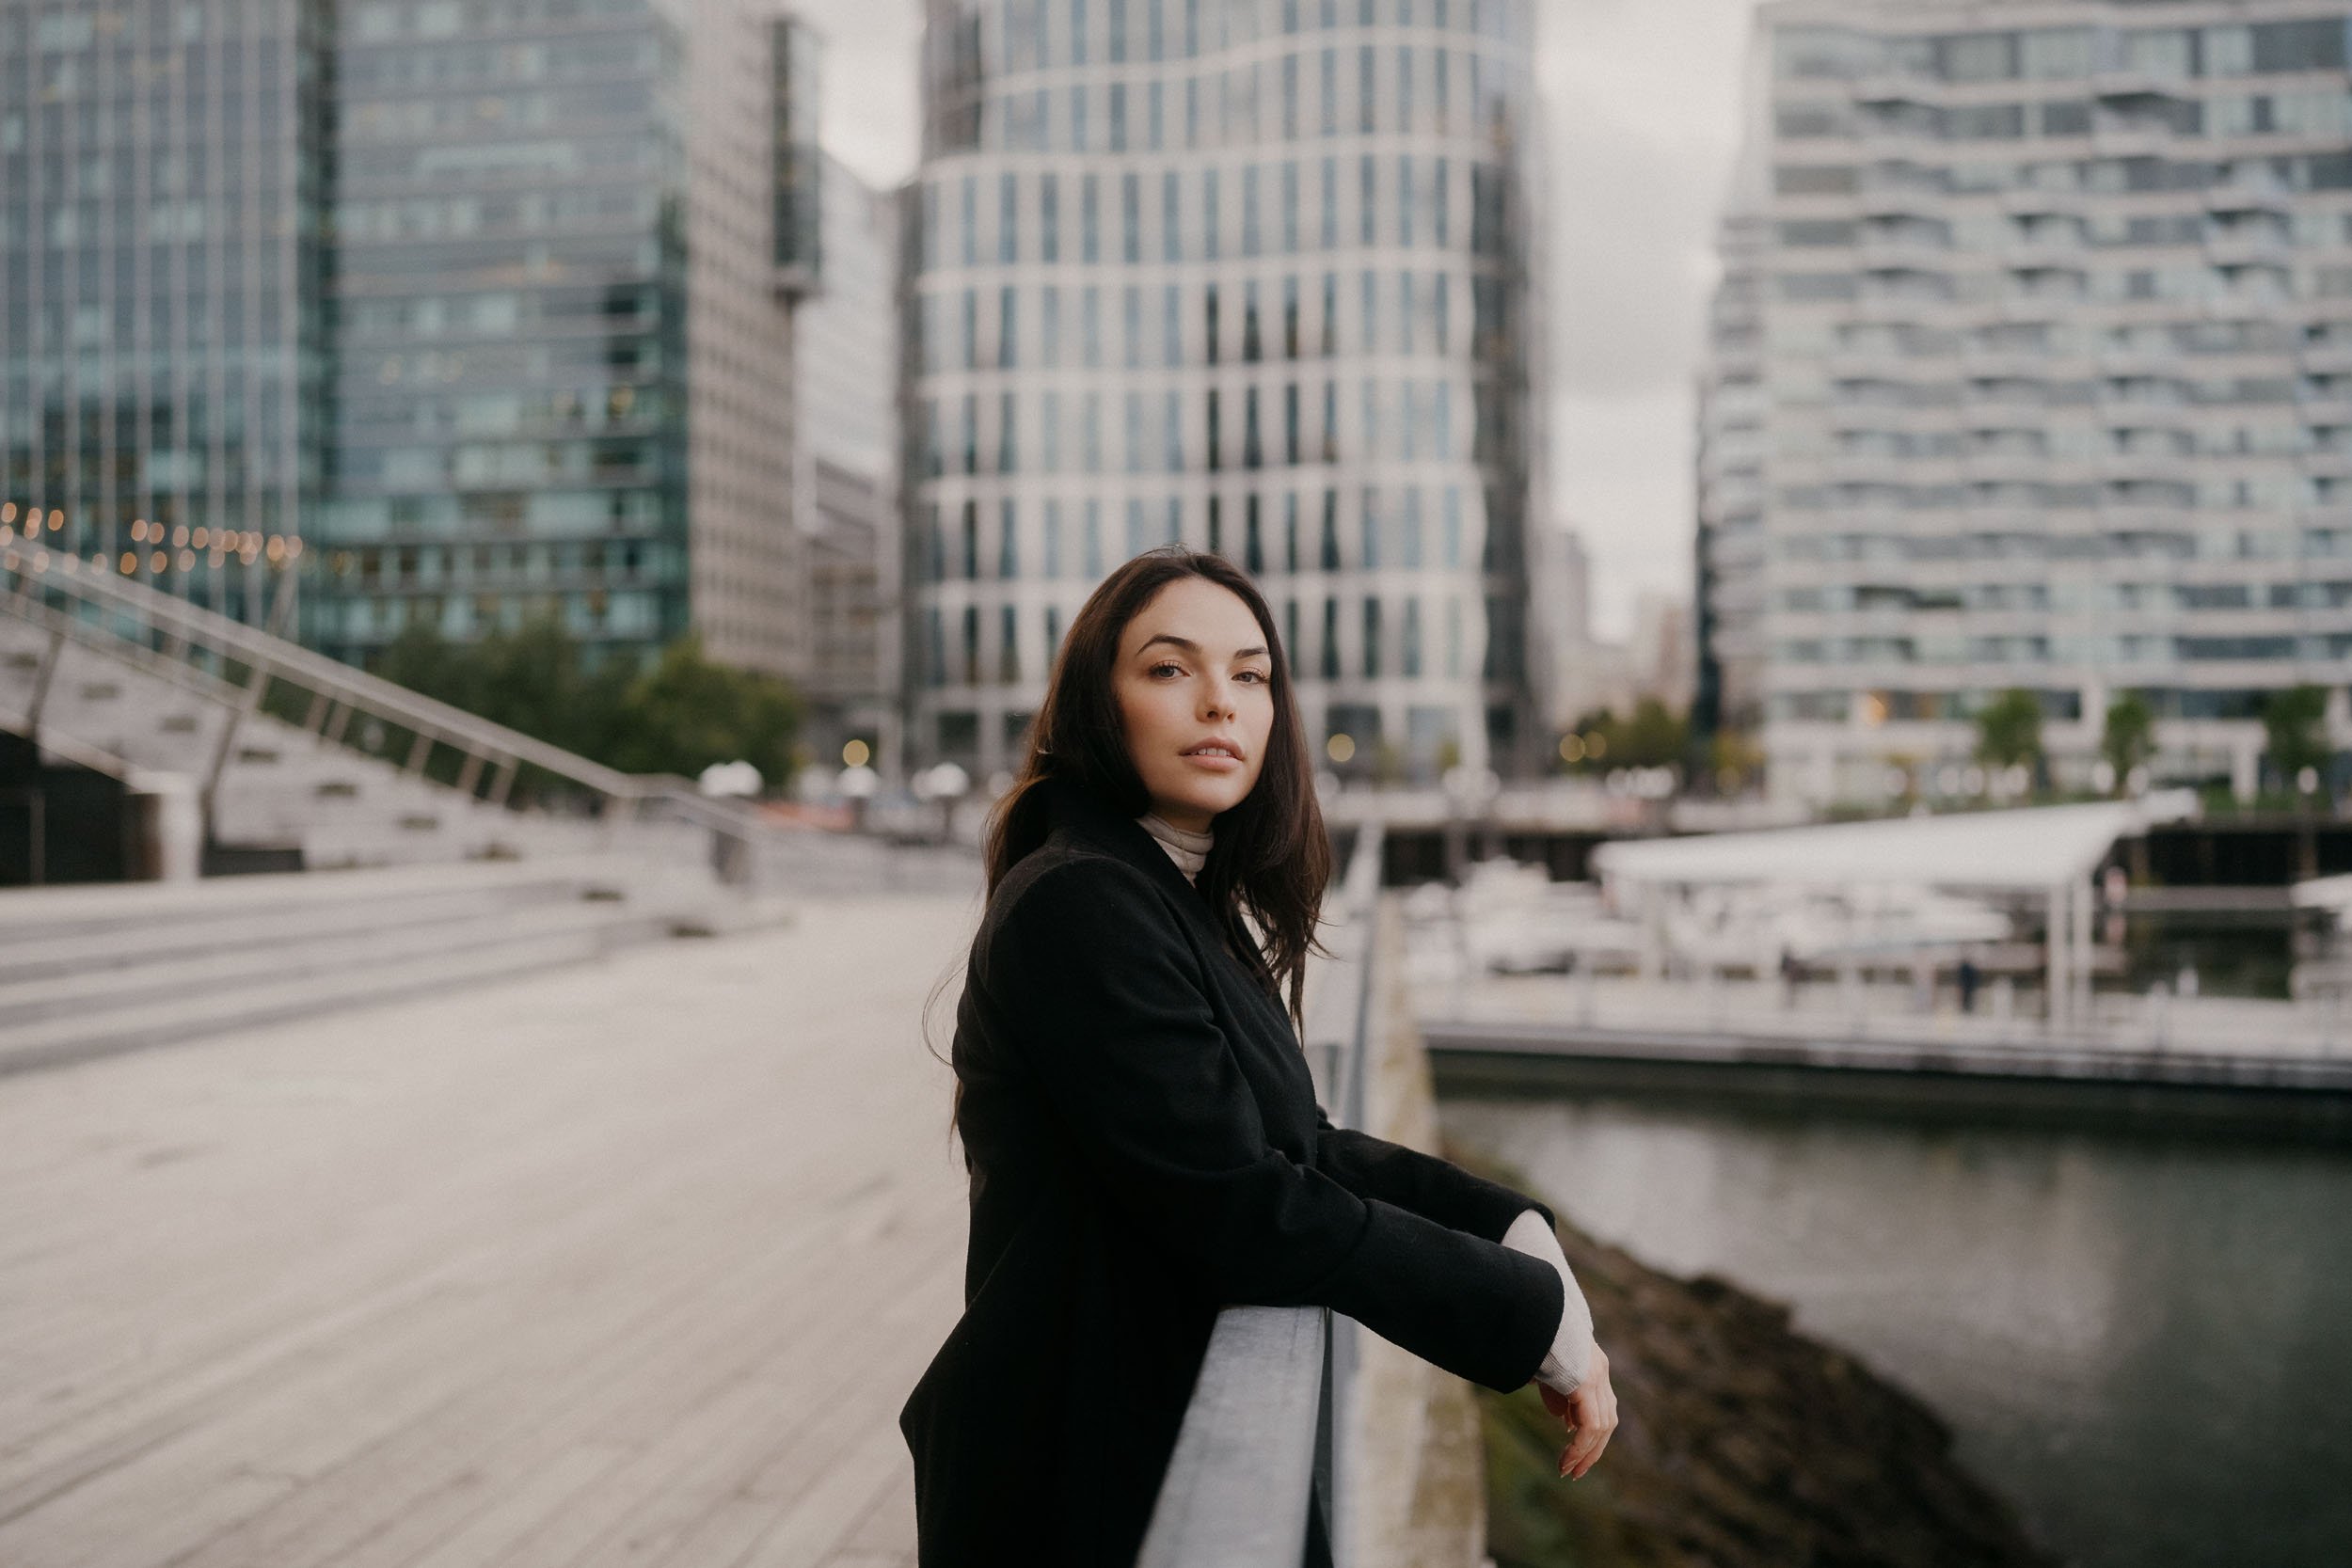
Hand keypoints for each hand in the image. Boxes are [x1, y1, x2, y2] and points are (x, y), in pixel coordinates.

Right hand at [1537, 1343, 1617, 1479]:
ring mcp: (1596, 1375)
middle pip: (1607, 1421)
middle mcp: (1600, 1370)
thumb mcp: (1546, 1371)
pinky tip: (1568, 1458)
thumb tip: (1566, 1422)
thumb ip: (1558, 1395)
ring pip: (1602, 1427)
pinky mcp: (1586, 1382)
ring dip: (1585, 1453)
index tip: (1575, 1454)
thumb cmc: (1534, 1338)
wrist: (1534, 1313)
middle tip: (1577, 1471)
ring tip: (1568, 1470)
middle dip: (1592, 1450)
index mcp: (1593, 1365)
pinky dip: (1581, 1446)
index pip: (1601, 1408)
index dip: (1590, 1434)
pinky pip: (1590, 1425)